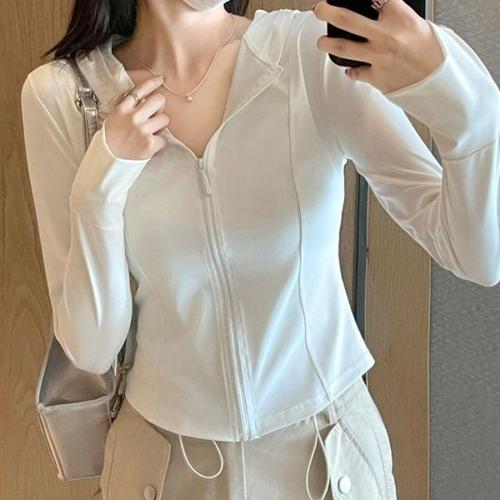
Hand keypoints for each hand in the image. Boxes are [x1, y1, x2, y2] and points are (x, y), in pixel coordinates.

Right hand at [104, 75, 169, 159]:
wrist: (109, 159)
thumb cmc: (112, 139)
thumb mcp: (114, 117)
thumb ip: (126, 106)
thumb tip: (141, 97)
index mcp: (123, 109)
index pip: (141, 90)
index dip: (153, 83)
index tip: (160, 79)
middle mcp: (133, 117)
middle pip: (159, 100)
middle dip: (160, 107)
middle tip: (154, 115)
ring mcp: (143, 130)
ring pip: (165, 119)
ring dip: (160, 126)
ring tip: (150, 133)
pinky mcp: (150, 144)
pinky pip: (164, 138)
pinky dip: (159, 143)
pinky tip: (149, 145)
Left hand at [313, 0, 445, 94]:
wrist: (438, 81)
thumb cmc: (430, 52)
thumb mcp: (417, 24)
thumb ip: (393, 16)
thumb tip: (377, 9)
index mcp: (400, 17)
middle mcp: (387, 35)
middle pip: (348, 20)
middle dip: (328, 12)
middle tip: (319, 9)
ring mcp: (379, 57)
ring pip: (344, 48)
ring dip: (328, 44)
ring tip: (321, 42)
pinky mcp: (376, 77)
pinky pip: (355, 72)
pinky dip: (351, 70)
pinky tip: (350, 68)